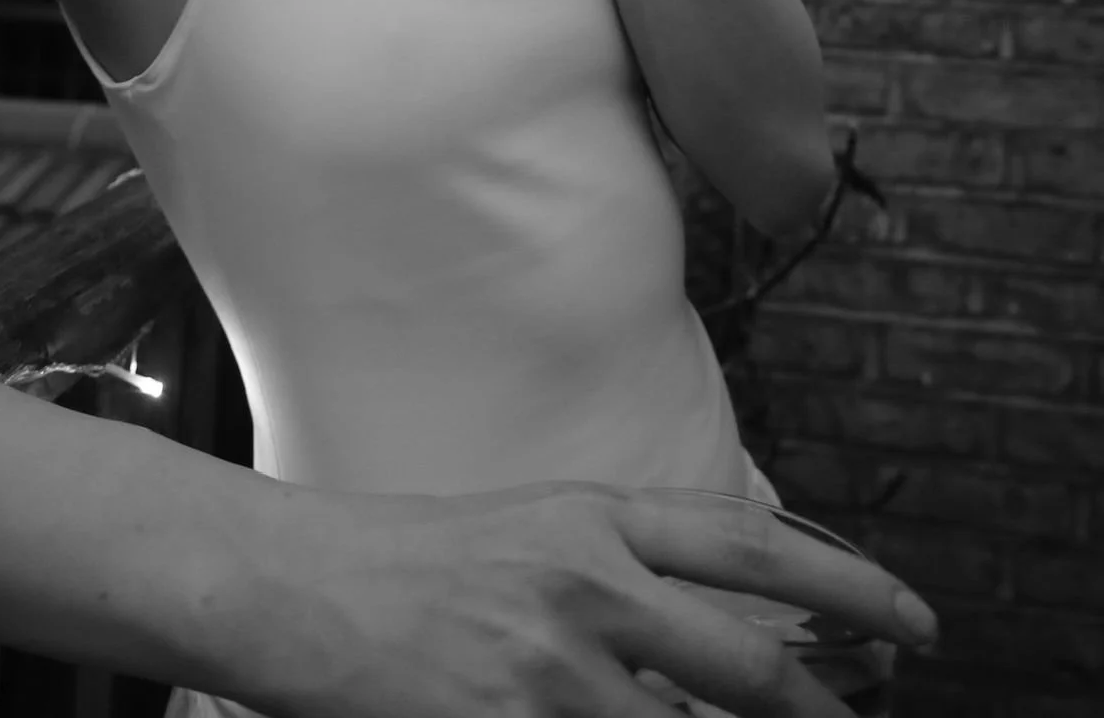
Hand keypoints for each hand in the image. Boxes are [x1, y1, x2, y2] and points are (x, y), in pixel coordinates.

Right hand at [231, 477, 936, 717]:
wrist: (295, 584)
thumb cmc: (406, 558)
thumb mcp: (530, 528)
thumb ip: (621, 567)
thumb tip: (711, 628)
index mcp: (595, 516)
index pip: (754, 543)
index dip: (851, 583)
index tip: (919, 621)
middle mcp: (587, 582)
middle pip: (747, 662)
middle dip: (823, 710)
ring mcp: (550, 666)